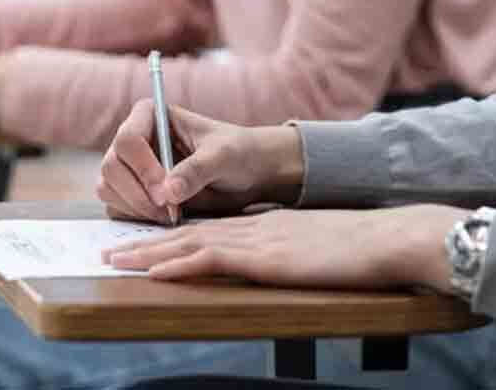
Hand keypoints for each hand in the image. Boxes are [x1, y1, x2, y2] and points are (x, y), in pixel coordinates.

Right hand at [97, 100, 303, 223]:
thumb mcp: (223, 156)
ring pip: (108, 188)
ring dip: (135, 208)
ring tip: (171, 215)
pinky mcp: (131, 191)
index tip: (167, 193)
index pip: (128, 139)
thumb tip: (168, 192)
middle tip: (168, 211)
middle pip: (111, 166)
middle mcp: (133, 139)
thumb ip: (197, 170)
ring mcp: (129, 166)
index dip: (143, 168)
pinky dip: (135, 217)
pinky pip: (117, 207)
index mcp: (150, 115)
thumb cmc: (237, 153)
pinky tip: (163, 218)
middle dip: (137, 194)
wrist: (246, 174)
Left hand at [101, 205, 471, 292]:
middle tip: (112, 250)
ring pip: (190, 243)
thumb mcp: (312, 241)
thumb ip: (287, 244)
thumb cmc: (356, 245)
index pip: (207, 229)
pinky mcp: (265, 257)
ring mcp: (257, 240)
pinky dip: (179, 264)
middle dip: (146, 242)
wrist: (383, 238)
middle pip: (188, 232)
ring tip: (116, 259)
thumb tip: (268, 251)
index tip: (145, 244)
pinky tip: (155, 270)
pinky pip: (212, 260)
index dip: (171, 236)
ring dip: (149, 252)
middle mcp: (252, 227)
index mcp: (262, 224)